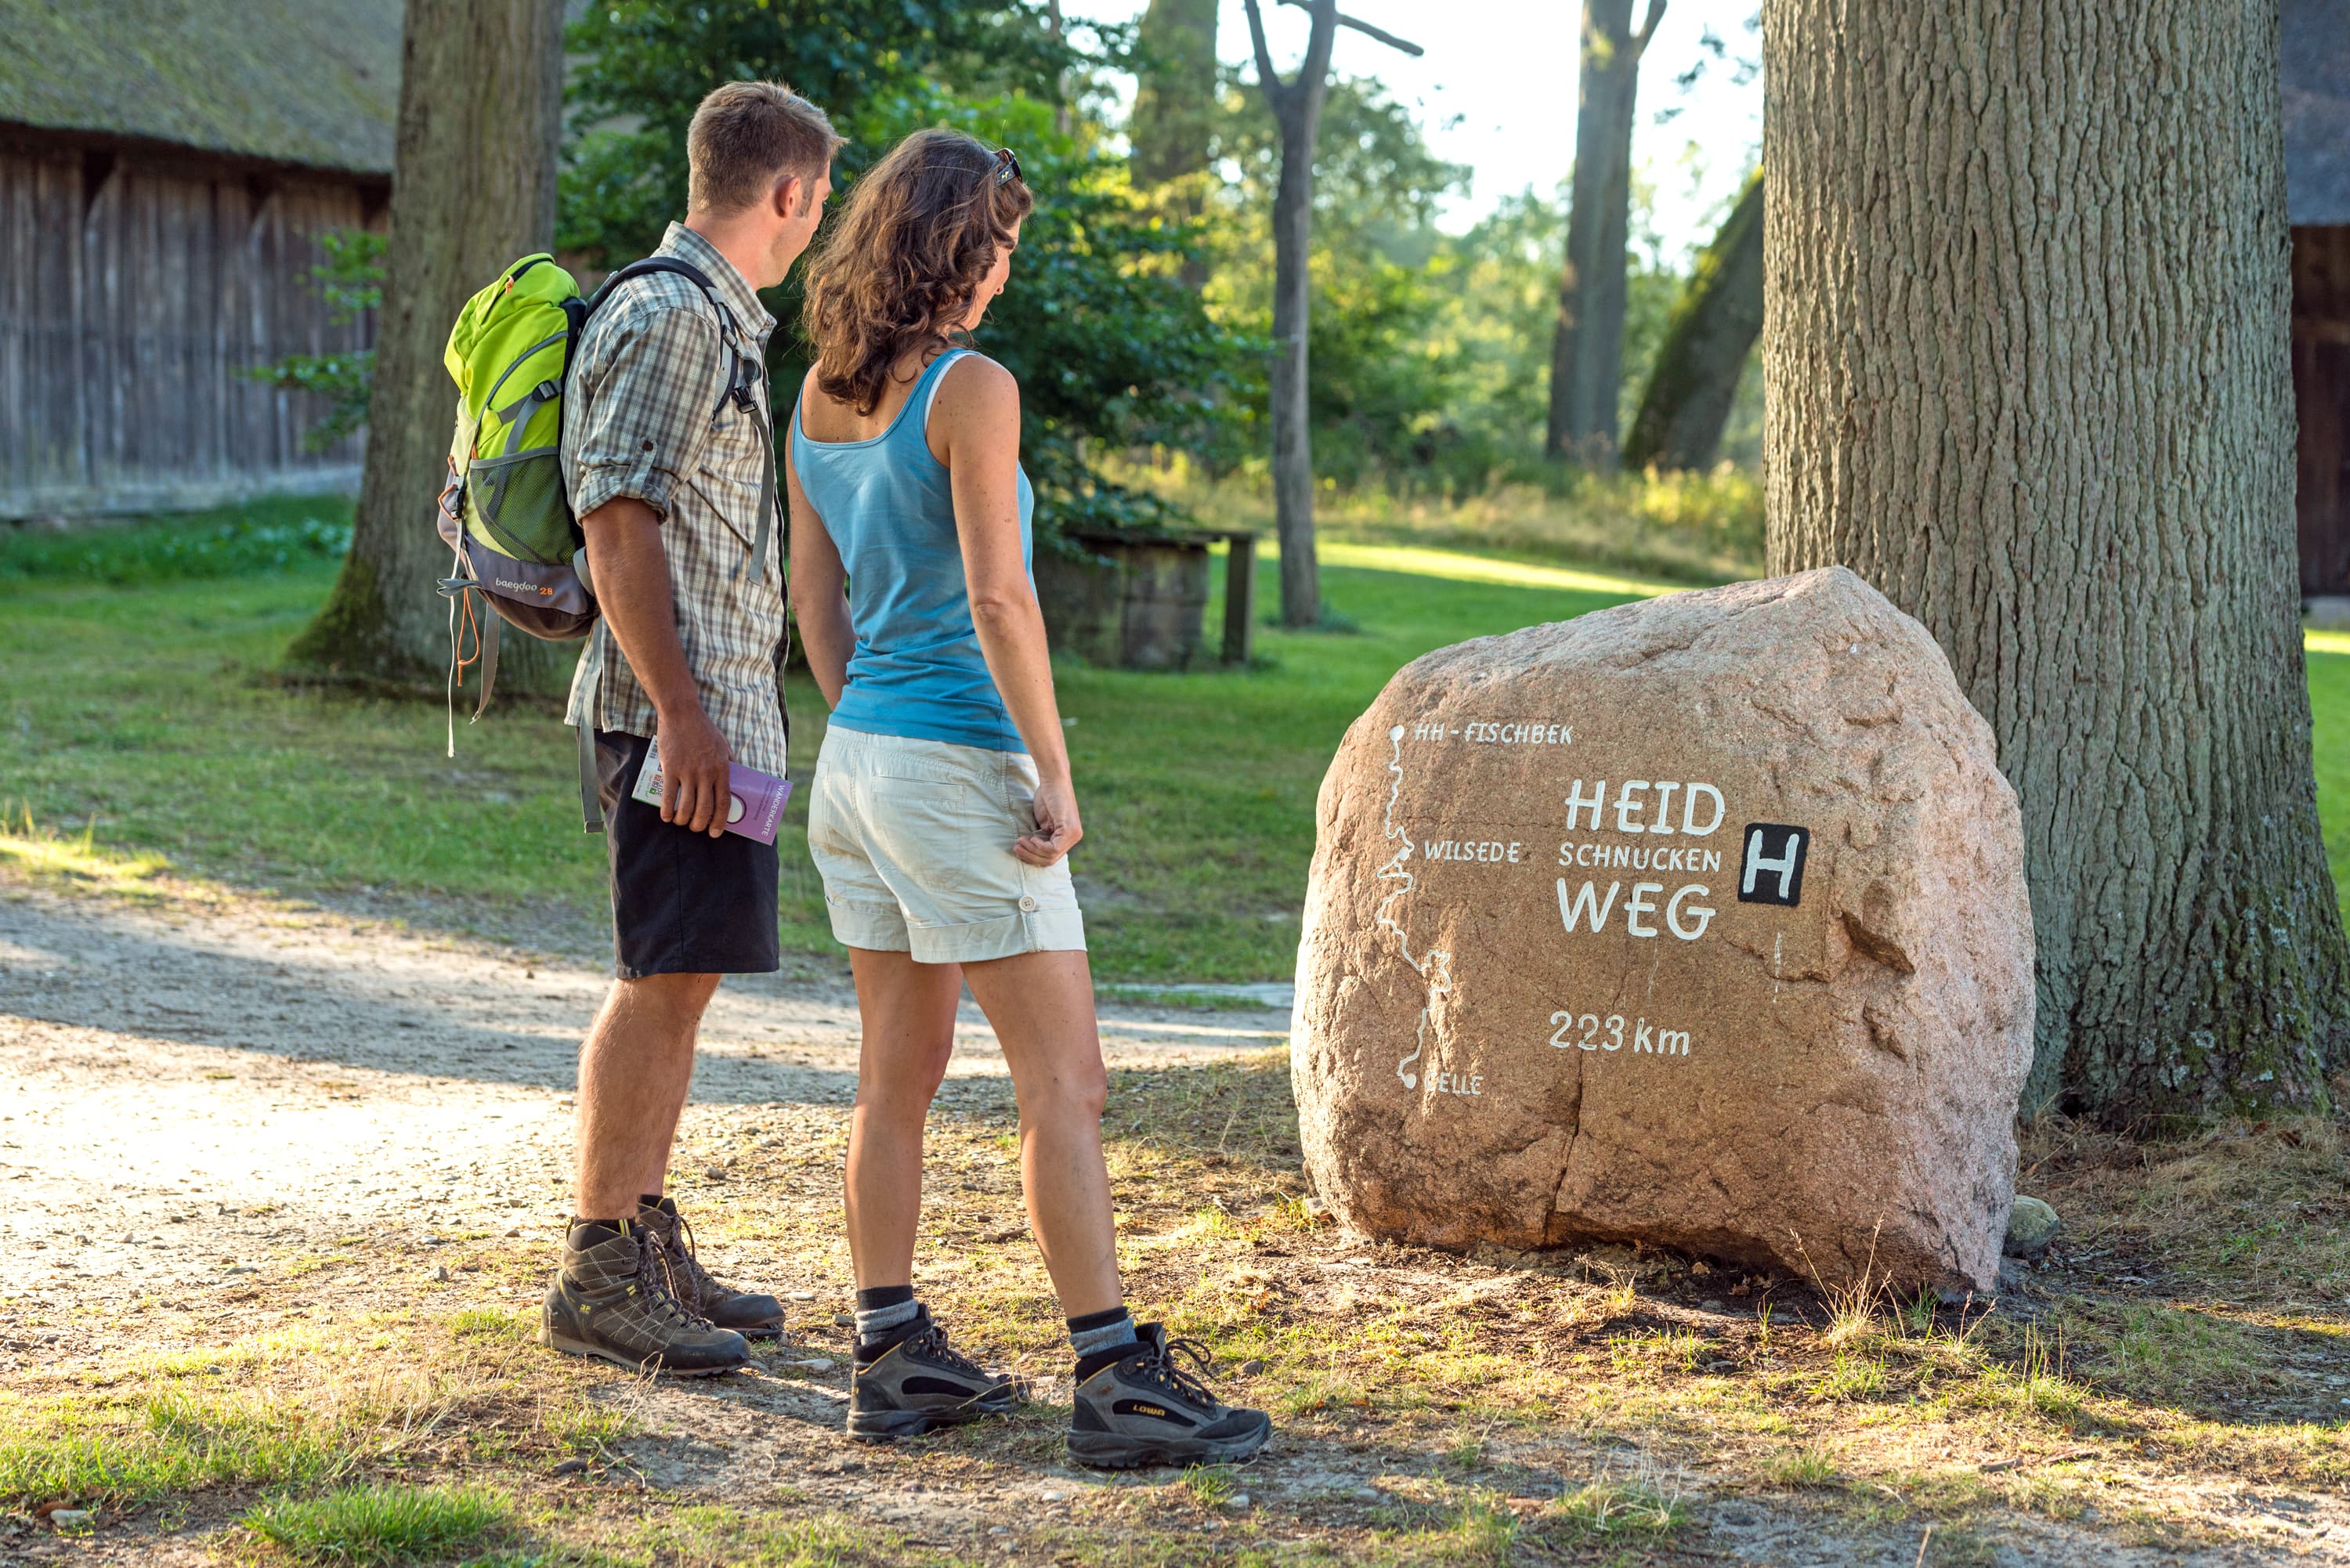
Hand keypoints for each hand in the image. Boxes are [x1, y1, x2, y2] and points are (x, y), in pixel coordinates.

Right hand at [655, 705, 732, 836]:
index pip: (724, 802)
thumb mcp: (725, 745)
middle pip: (704, 809)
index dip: (720, 821)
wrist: (682, 713)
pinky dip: (666, 810)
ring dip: (683, 820)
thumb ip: (731, 763)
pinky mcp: (670, 768)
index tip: (715, 832)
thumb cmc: (704, 729)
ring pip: (686, 807)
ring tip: (680, 822)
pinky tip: (666, 816)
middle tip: (696, 828)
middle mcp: (706, 773)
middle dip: (699, 824)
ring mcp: (688, 772)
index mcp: (722, 769)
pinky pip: (668, 796)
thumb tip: (736, 780)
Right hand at [1016, 776, 1082, 865]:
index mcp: (1069, 837)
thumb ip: (1043, 836)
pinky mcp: (1069, 830)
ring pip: (1051, 856)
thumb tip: (1033, 852)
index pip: (1051, 857)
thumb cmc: (1047, 797)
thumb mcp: (1044, 822)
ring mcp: (1074, 834)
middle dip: (1031, 856)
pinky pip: (1053, 849)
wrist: (1053, 779)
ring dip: (1032, 851)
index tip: (1019, 848)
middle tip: (1016, 847)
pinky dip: (1039, 846)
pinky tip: (1031, 838)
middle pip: (1051, 860)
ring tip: (1020, 841)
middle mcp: (1075, 837)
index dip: (1033, 856)